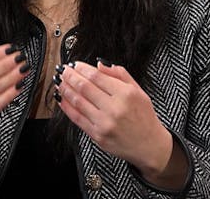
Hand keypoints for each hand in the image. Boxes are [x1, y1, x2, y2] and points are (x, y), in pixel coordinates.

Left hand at [55, 61, 185, 185]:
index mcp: (125, 94)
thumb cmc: (144, 118)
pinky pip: (77, 118)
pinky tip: (62, 99)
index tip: (75, 64)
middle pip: (84, 87)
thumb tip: (100, 64)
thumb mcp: (139, 90)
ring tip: (60, 81)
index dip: (82, 68)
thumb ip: (120, 74)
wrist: (149, 145)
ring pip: (78, 101)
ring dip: (66, 89)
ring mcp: (104, 123)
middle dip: (70, 76)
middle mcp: (114, 108)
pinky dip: (67, 107)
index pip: (97, 76)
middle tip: (64, 70)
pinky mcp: (97, 135)